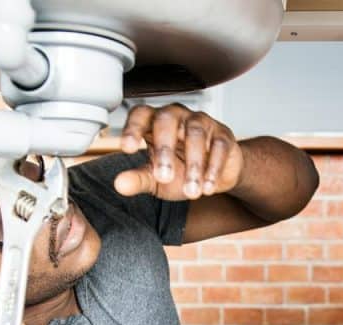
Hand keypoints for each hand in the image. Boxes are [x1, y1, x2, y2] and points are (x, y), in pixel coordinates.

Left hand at [114, 103, 243, 200]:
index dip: (133, 128)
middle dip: (164, 149)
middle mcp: (177, 116)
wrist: (213, 177)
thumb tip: (119, 184)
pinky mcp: (223, 135)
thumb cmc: (180, 171)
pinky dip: (213, 168)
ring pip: (195, 133)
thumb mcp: (155, 179)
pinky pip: (218, 145)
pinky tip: (208, 187)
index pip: (141, 114)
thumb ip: (138, 179)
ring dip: (193, 165)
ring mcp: (201, 122)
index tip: (127, 148)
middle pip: (167, 119)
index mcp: (155, 123)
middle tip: (163, 177)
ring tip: (191, 192)